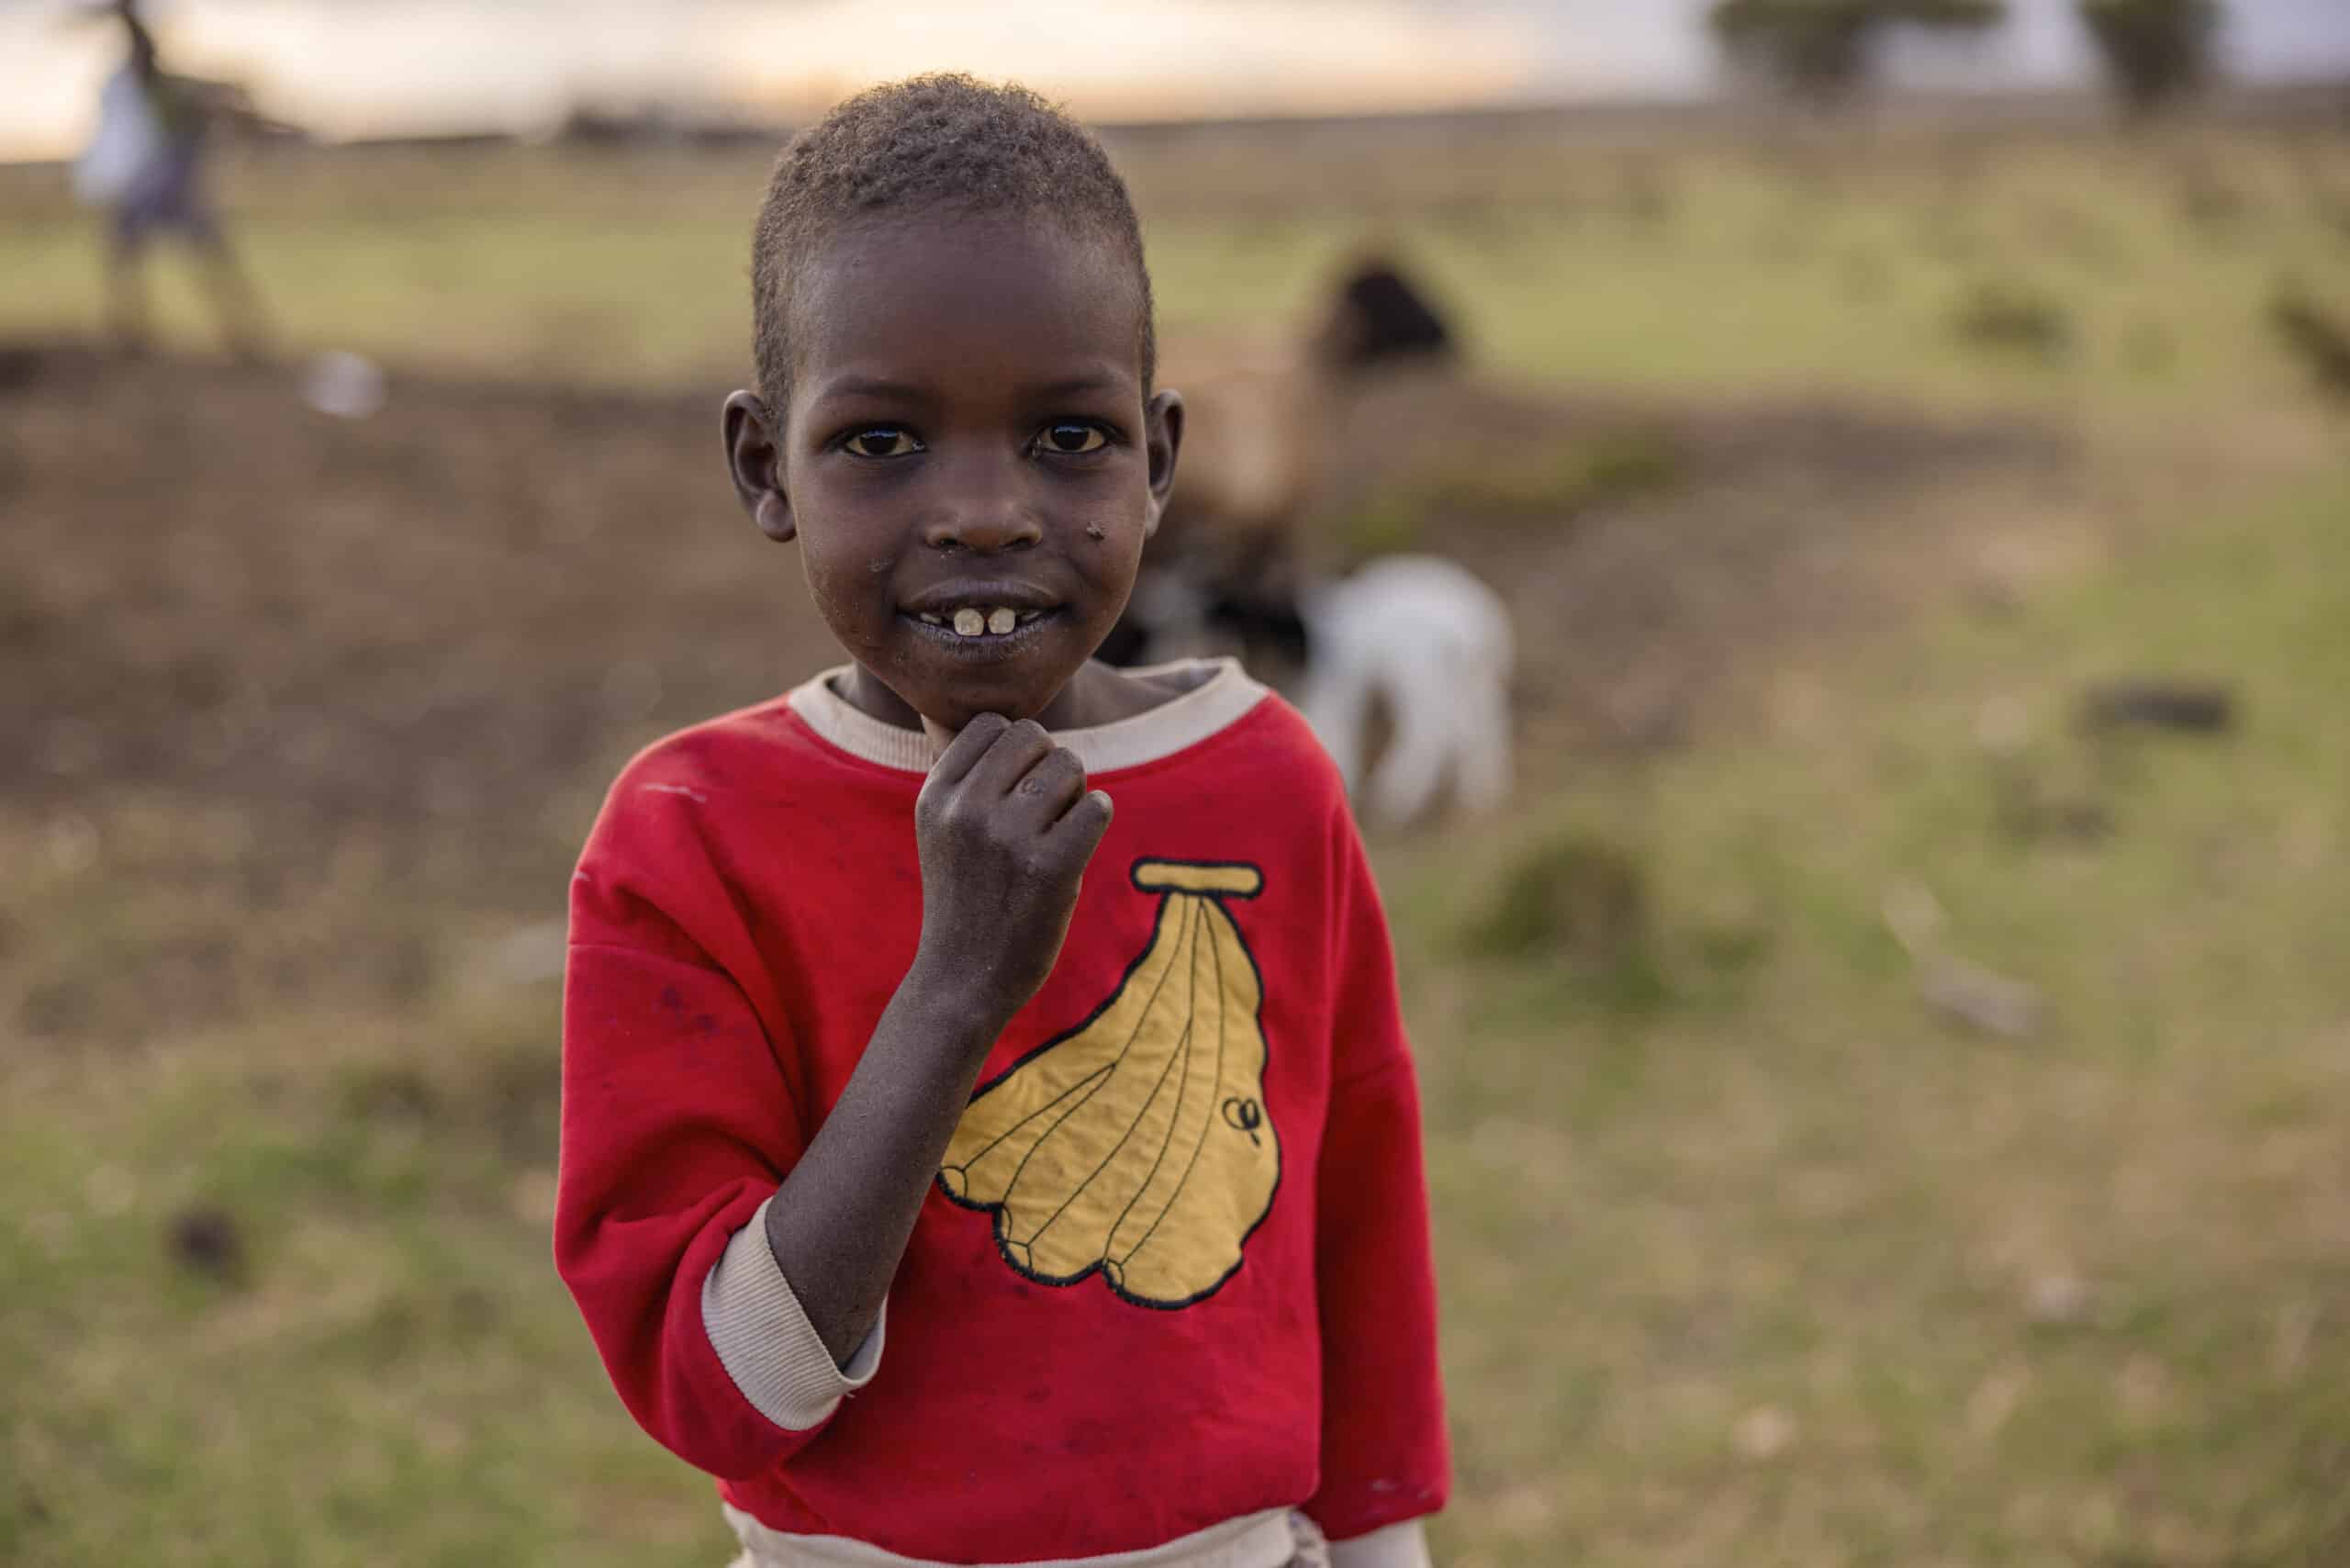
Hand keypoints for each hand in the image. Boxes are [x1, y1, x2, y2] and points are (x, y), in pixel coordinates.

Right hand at [912, 715, 1112, 1029]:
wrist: (962, 980)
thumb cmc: (965, 898)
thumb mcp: (942, 830)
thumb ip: (964, 776)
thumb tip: (991, 714)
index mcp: (935, 795)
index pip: (992, 724)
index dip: (1017, 749)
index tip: (1016, 786)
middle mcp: (966, 809)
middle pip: (1035, 736)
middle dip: (1050, 763)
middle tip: (1046, 808)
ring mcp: (1008, 838)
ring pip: (1070, 765)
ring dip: (1076, 792)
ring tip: (1059, 828)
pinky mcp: (1050, 869)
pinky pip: (1097, 806)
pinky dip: (1097, 817)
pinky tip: (1078, 843)